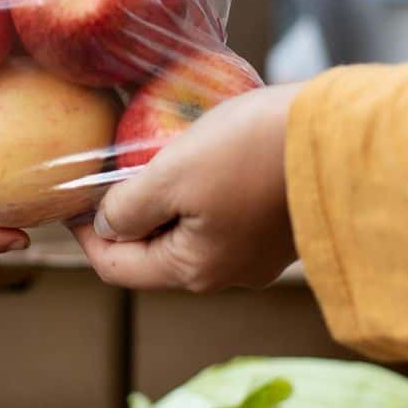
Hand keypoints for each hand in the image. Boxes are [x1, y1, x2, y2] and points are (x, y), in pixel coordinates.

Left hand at [69, 82, 304, 291]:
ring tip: (150, 153)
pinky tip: (199, 152)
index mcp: (194, 270)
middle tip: (108, 167)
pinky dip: (200, 189)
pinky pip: (223, 212)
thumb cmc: (250, 153)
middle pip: (154, 251)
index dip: (85, 234)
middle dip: (127, 213)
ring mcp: (257, 252)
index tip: (68, 199)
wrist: (339, 135)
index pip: (118, 268)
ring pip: (189, 229)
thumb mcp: (173, 174)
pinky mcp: (278, 223)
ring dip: (165, 197)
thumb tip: (106, 226)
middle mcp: (226, 273)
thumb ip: (130, 206)